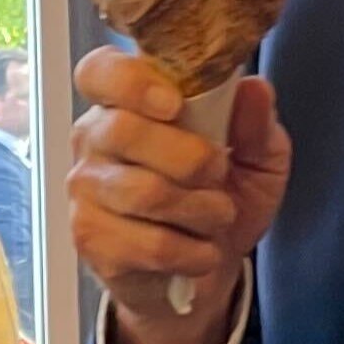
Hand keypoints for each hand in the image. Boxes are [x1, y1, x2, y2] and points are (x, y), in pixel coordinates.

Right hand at [67, 50, 289, 343]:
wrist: (204, 271)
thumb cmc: (222, 199)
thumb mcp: (257, 159)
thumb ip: (257, 124)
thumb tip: (255, 90)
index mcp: (128, 102)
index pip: (99, 72)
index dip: (131, 82)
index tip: (174, 104)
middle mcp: (94, 139)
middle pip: (123, 130)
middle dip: (190, 158)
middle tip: (218, 174)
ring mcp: (86, 189)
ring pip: (143, 192)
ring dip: (201, 209)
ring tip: (218, 216)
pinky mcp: (90, 239)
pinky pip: (150, 244)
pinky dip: (193, 252)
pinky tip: (200, 251)